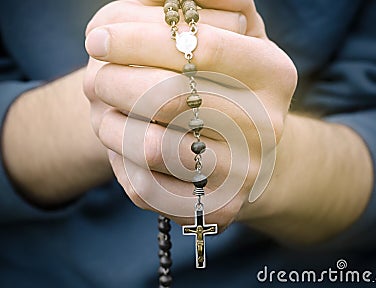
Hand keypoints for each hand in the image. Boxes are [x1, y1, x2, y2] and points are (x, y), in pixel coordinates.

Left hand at [84, 0, 296, 230]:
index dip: (137, 38)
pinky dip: (123, 160)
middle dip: (113, 81)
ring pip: (152, 146)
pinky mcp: (217, 207)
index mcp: (274, 73)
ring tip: (108, 110)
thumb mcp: (229, 36)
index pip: (200, 46)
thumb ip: (210, 6)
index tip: (97, 38)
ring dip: (112, 123)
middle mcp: (267, 125)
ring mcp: (244, 172)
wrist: (243, 146)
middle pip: (169, 97)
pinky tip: (126, 144)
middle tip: (96, 76)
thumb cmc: (225, 83)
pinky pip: (147, 185)